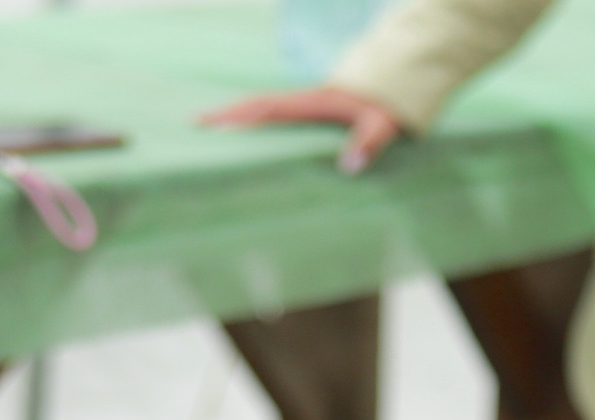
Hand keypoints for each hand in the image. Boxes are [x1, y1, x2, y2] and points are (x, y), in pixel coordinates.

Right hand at [199, 87, 405, 173]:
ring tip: (211, 128)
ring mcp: (307, 104)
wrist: (400, 78)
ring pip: (264, 107)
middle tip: (194, 123)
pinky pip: (277, 113)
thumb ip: (369, 142)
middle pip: (257, 105)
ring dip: (239, 115)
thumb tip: (349, 166)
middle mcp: (304, 101)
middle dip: (226, 113)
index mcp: (313, 104)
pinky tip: (248, 130)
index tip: (210, 121)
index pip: (267, 109)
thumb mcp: (384, 122)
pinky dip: (257, 118)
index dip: (238, 116)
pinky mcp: (312, 110)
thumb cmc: (390, 103)